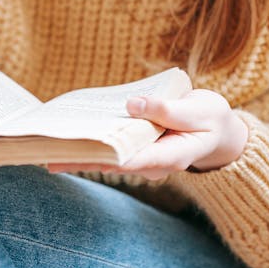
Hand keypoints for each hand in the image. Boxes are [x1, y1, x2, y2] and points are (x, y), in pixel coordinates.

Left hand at [48, 89, 248, 179]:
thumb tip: (132, 104)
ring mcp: (145, 157)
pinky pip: (114, 146)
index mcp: (170, 156)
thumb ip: (167, 109)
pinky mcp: (140, 147)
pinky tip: (72, 135)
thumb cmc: (212, 120)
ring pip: (109, 158)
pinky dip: (95, 140)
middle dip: (82, 159)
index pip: (131, 159)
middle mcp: (153, 162)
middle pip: (112, 163)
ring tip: (50, 147)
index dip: (104, 157)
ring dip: (83, 152)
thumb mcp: (199, 110)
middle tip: (48, 157)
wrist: (220, 131)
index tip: (78, 155)